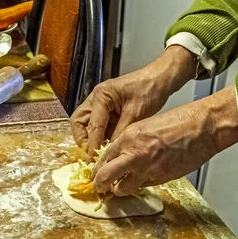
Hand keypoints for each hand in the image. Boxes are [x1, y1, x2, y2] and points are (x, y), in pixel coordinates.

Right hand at [70, 46, 198, 157]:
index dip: (92, 144)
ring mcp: (100, 105)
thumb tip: (110, 150)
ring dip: (90, 139)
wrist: (159, 80)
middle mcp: (96, 99)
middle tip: (90, 154)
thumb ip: (120, 132)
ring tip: (98, 153)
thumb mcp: (135, 114)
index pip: (92, 125)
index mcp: (101, 96)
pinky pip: (98, 126)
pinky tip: (106, 147)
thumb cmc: (149, 91)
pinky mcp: (107, 111)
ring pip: (85, 124)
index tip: (94, 158)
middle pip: (78, 122)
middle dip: (82, 140)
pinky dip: (100, 137)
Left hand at [91, 86, 237, 195]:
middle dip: (100, 185)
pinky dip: (139, 185)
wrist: (202, 128)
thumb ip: (130, 142)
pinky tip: (144, 178)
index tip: (96, 175)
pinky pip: (142, 187)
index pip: (103, 159)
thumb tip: (119, 157)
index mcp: (128, 138)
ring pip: (122, 189)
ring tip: (121, 186)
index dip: (97, 170)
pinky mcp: (160, 179)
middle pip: (105, 178)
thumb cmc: (178, 123)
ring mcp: (147, 169)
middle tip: (99, 188)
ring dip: (120, 189)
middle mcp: (134, 155)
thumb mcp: (146, 126)